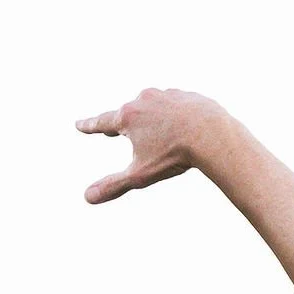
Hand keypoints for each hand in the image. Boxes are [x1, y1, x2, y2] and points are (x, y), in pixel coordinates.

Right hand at [75, 87, 230, 203]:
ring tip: (155, 132)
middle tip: (113, 130)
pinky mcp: (187, 95)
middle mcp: (144, 100)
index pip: (102, 122)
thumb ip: (114, 185)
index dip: (90, 126)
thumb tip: (87, 198)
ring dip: (151, 118)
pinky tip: (182, 126)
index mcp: (128, 117)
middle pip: (127, 113)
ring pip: (153, 108)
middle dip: (121, 123)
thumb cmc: (175, 155)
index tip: (79, 125)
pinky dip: (175, 115)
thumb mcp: (141, 175)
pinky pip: (177, 106)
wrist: (213, 135)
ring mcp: (166, 95)